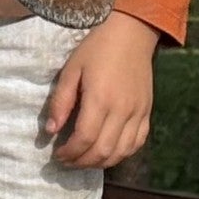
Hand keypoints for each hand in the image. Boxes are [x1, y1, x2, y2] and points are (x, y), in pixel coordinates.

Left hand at [45, 10, 158, 168]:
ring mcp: (138, 113)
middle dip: (82, 162)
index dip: (69, 153)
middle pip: (103, 151)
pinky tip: (107, 153)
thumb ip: (60, 102)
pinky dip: (121, 154)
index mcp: (100, 99)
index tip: (56, 155)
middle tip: (66, 162)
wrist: (131, 35)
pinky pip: (137, 143)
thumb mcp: (71, 70)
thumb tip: (50, 130)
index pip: (84, 139)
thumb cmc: (96, 49)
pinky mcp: (147, 112)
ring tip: (83, 160)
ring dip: (101, 163)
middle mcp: (122, 110)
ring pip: (121, 152)